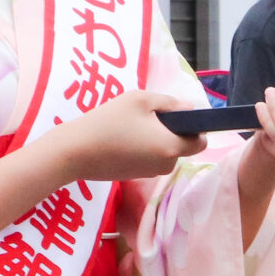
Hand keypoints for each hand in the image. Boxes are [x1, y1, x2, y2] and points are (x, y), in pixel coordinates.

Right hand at [48, 88, 203, 182]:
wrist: (74, 152)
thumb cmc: (108, 122)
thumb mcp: (140, 100)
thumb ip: (170, 103)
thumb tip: (189, 109)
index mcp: (171, 148)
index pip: (200, 142)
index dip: (194, 128)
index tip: (176, 115)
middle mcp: (165, 166)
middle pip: (180, 146)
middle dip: (170, 130)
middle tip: (144, 115)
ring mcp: (149, 174)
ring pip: (162, 151)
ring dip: (154, 137)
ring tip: (129, 125)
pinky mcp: (134, 176)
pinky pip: (147, 158)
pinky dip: (141, 147)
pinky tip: (120, 137)